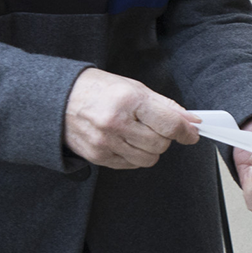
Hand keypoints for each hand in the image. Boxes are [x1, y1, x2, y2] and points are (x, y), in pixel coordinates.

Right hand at [62, 68, 198, 168]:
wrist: (59, 99)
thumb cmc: (99, 89)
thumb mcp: (134, 87)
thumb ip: (164, 105)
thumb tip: (191, 120)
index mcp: (128, 100)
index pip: (169, 124)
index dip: (187, 131)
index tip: (192, 133)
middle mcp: (116, 123)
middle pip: (161, 144)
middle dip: (165, 137)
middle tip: (156, 127)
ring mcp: (105, 142)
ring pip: (148, 159)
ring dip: (151, 149)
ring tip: (139, 133)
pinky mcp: (97, 157)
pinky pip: (130, 165)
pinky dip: (135, 156)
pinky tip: (125, 141)